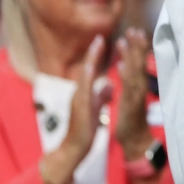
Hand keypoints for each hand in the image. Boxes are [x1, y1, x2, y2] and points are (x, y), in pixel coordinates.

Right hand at [41, 36, 111, 183]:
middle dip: (94, 52)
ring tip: (97, 45)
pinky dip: (87, 78)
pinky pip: (83, 90)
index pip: (93, 70)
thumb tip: (108, 84)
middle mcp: (80, 92)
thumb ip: (101, 95)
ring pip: (84, 76)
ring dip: (91, 60)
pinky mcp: (79, 107)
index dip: (98, 56)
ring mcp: (78, 99)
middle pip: (87, 68)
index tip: (104, 40)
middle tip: (101, 35)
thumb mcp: (96, 108)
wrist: (75, 148)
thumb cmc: (85, 129)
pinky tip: (90, 68)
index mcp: (85, 92)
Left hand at [113, 28, 153, 160]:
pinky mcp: (130, 104)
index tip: (134, 32)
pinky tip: (121, 66)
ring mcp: (136, 95)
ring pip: (134, 71)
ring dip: (131, 56)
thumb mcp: (129, 96)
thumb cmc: (131, 117)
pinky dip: (125, 76)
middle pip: (139, 62)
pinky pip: (128, 88)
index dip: (137, 47)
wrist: (134, 138)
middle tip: (134, 30)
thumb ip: (128, 80)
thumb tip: (124, 66)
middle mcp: (139, 87)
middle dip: (137, 46)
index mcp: (137, 84)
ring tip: (127, 41)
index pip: (138, 61)